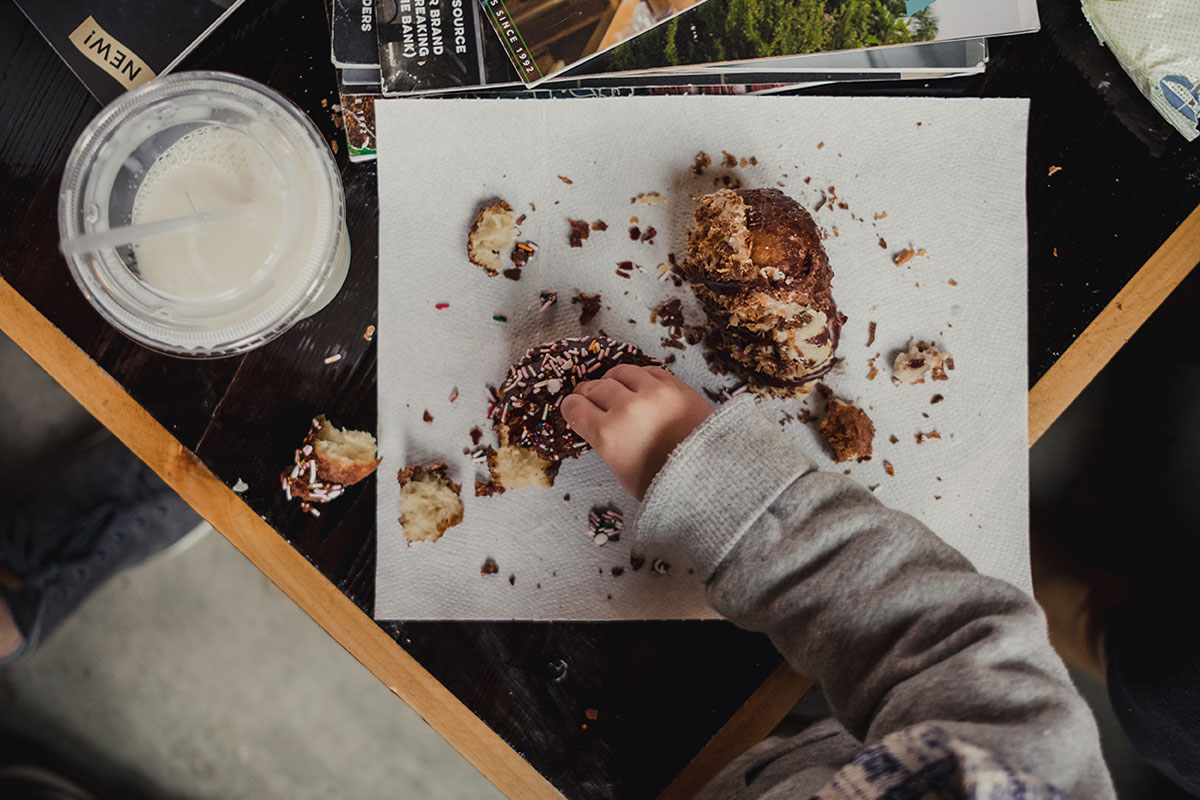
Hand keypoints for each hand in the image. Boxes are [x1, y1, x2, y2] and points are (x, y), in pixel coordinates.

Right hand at [560, 364, 712, 500]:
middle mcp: (626, 409)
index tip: (573, 407)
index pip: (575, 408)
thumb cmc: (664, 483)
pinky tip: (638, 385)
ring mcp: (652, 393)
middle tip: (588, 396)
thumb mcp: (621, 469)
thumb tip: (596, 421)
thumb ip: (605, 441)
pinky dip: (638, 377)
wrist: (710, 476)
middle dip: (588, 393)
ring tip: (613, 387)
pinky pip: (647, 370)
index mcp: (608, 435)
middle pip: (594, 388)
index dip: (571, 407)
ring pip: (620, 372)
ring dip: (612, 380)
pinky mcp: (674, 385)